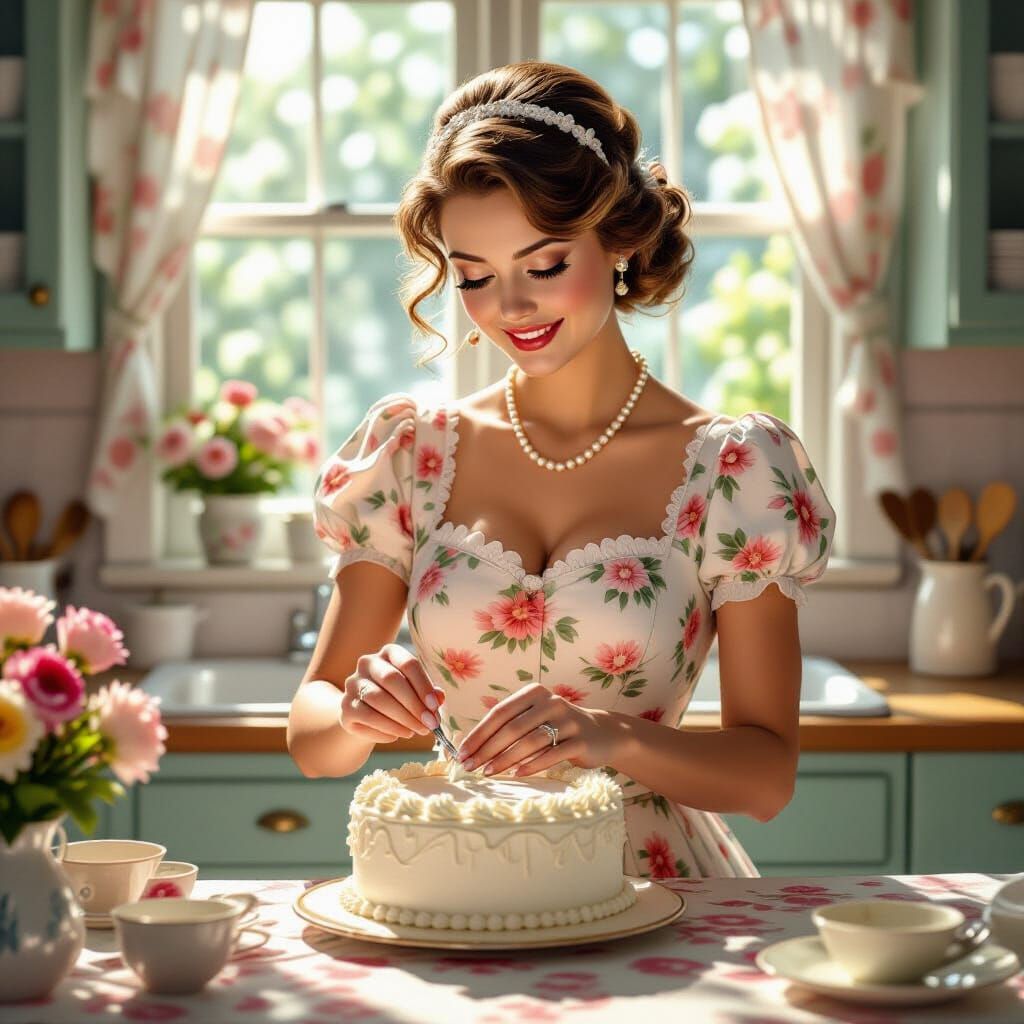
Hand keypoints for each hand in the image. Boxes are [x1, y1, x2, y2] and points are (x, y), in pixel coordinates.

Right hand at [340, 644, 445, 743]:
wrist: (367, 715)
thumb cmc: (398, 698)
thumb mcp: (416, 691)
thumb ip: (429, 692)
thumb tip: (439, 697)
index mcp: (389, 653)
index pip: (408, 663)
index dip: (423, 685)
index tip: (434, 706)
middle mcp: (367, 663)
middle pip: (391, 679)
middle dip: (413, 704)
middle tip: (428, 724)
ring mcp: (353, 684)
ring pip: (378, 699)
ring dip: (402, 719)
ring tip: (415, 731)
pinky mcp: (345, 707)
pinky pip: (367, 718)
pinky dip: (387, 729)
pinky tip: (398, 735)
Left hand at [456, 683, 612, 777]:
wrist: (601, 734)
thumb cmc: (557, 728)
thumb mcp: (534, 718)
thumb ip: (509, 725)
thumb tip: (471, 747)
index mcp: (534, 693)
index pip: (499, 713)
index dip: (479, 733)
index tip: (462, 753)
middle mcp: (551, 702)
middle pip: (512, 728)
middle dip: (487, 749)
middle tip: (470, 767)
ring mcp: (568, 720)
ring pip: (530, 741)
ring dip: (506, 759)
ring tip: (488, 773)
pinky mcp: (581, 740)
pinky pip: (552, 754)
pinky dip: (533, 765)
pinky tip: (517, 774)